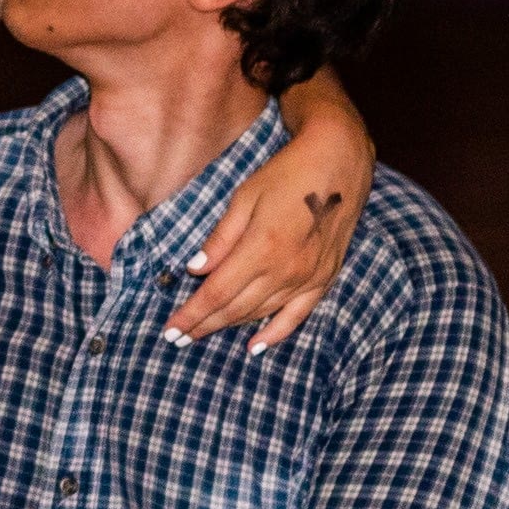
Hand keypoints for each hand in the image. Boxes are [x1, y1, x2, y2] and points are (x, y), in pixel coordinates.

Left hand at [166, 115, 371, 350]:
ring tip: (203, 335)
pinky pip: (298, 315)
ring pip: (261, 313)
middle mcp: (287, 268)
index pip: (217, 293)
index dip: (191, 314)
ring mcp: (309, 276)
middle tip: (177, 338)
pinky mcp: (325, 277)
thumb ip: (220, 239)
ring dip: (230, 327)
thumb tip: (193, 270)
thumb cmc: (285, 174)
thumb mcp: (244, 197)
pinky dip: (275, 334)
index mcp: (262, 247)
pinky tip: (255, 347)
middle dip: (203, 325)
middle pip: (236, 308)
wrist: (339, 161)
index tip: (170, 329)